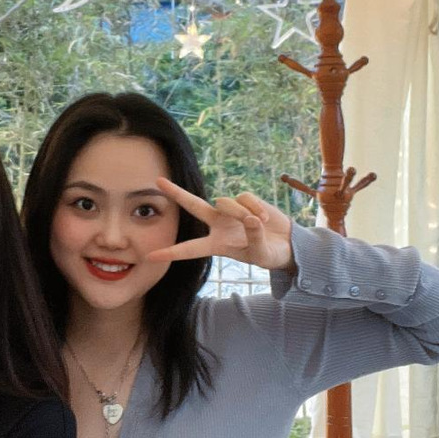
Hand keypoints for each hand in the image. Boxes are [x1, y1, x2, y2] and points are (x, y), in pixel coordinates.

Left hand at [146, 178, 293, 271]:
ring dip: (241, 213)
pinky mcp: (245, 199)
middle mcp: (218, 225)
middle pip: (193, 205)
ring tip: (259, 224)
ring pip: (226, 202)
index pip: (190, 249)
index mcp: (216, 244)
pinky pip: (244, 197)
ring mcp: (231, 211)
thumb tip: (251, 219)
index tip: (151, 256)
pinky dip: (256, 207)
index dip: (171, 252)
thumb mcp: (262, 254)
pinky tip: (265, 217)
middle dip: (176, 193)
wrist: (287, 243)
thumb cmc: (270, 254)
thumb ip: (255, 238)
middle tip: (158, 181)